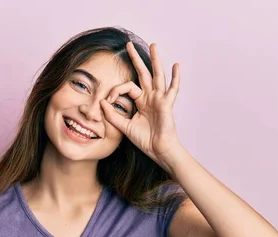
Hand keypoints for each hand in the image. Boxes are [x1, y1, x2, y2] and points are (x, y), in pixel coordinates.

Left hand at [100, 41, 182, 169]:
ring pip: (157, 75)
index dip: (116, 90)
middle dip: (136, 59)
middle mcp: (150, 97)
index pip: (127, 87)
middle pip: (143, 73)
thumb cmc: (145, 140)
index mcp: (141, 101)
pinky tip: (176, 66)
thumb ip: (112, 115)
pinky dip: (175, 77)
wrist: (158, 150)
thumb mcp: (124, 127)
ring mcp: (160, 99)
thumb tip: (102, 101)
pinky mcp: (167, 104)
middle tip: (129, 45)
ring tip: (153, 46)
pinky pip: (173, 89)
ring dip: (155, 60)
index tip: (108, 100)